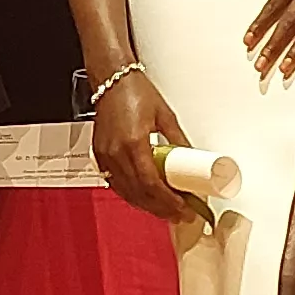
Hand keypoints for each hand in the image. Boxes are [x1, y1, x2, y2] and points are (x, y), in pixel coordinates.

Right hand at [88, 95, 195, 232]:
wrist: (111, 80)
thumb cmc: (135, 91)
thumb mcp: (165, 115)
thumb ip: (178, 141)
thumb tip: (194, 161)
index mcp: (134, 142)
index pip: (152, 184)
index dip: (169, 201)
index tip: (185, 208)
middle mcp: (116, 152)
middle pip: (140, 193)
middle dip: (162, 208)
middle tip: (181, 214)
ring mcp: (106, 155)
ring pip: (126, 192)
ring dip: (147, 205)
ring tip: (166, 210)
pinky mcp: (100, 155)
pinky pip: (115, 183)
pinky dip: (131, 194)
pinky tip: (144, 198)